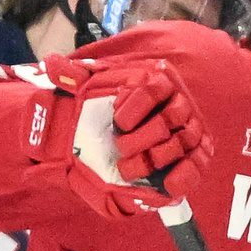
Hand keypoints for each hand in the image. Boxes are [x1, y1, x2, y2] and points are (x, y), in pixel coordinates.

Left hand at [29, 55, 212, 218]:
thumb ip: (73, 77)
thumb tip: (50, 65)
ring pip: (179, 144)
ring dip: (152, 160)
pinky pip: (197, 165)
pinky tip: (165, 185)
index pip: (152, 88)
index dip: (133, 107)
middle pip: (166, 120)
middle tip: (120, 150)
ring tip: (128, 169)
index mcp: (158, 78)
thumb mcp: (91, 89)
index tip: (117, 121)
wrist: (129, 134)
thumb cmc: (112, 110)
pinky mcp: (199, 155)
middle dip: (139, 140)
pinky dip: (183, 176)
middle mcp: (180, 101)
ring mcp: (192, 129)